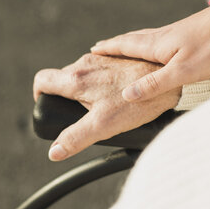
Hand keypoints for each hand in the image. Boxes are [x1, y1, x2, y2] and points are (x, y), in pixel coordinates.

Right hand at [33, 54, 180, 160]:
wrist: (170, 79)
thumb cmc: (136, 102)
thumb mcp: (102, 126)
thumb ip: (75, 138)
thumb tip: (54, 152)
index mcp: (75, 79)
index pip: (42, 80)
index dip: (39, 94)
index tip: (47, 105)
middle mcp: (85, 63)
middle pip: (62, 79)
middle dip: (65, 96)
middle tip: (80, 114)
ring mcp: (102, 58)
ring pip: (81, 74)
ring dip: (83, 89)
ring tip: (102, 106)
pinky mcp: (117, 56)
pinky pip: (98, 69)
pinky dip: (99, 81)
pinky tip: (115, 94)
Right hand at [91, 7, 209, 101]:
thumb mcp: (181, 72)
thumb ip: (153, 84)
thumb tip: (126, 95)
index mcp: (155, 45)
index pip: (124, 46)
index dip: (108, 49)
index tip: (93, 50)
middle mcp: (161, 37)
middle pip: (130, 40)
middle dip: (114, 45)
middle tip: (100, 47)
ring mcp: (173, 35)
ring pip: (143, 39)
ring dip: (128, 43)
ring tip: (120, 47)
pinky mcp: (185, 36)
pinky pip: (156, 40)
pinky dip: (144, 44)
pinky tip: (153, 47)